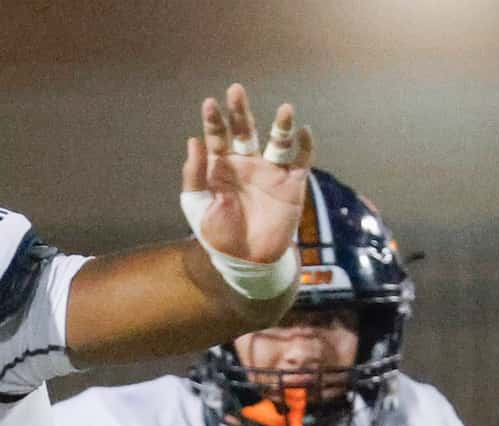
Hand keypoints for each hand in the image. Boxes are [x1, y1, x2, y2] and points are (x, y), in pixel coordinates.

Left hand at [183, 84, 313, 266]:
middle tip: (236, 90)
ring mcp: (270, 172)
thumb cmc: (219, 236)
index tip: (209, 104)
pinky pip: (301, 161)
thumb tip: (193, 141)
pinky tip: (304, 133)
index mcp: (222, 168)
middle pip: (245, 130)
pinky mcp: (291, 185)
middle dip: (240, 111)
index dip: (214, 121)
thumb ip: (195, 176)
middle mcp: (247, 164)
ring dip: (281, 124)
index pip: (217, 138)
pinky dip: (305, 147)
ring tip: (285, 109)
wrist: (247, 262)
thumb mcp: (198, 207)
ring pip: (277, 141)